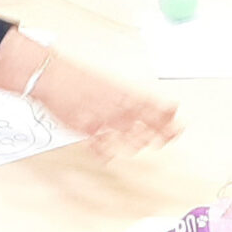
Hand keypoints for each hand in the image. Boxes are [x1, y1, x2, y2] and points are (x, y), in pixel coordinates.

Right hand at [33, 56, 181, 159]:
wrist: (52, 76)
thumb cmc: (79, 78)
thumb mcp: (108, 83)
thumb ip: (128, 98)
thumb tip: (147, 106)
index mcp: (122, 92)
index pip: (153, 105)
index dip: (168, 116)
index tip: (179, 122)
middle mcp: (115, 106)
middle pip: (146, 122)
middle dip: (162, 132)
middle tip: (172, 136)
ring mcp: (101, 119)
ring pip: (128, 137)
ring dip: (139, 143)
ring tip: (145, 145)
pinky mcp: (85, 129)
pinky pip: (101, 146)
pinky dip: (107, 152)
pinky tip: (111, 156)